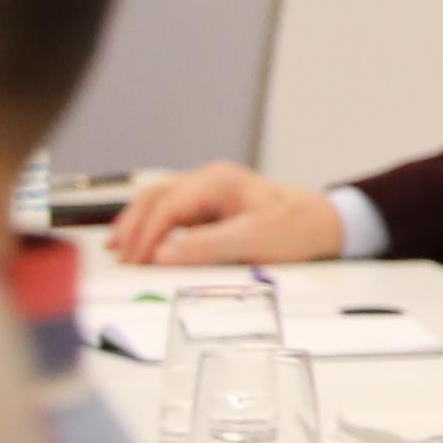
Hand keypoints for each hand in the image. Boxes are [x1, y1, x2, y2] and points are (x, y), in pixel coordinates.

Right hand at [105, 165, 334, 269]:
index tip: (136, 263)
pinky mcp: (211, 204)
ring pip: (159, 200)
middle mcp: (210, 179)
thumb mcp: (254, 240)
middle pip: (156, 198)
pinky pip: (171, 209)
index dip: (147, 235)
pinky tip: (137, 240)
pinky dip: (150, 224)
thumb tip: (162, 255)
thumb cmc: (296, 228)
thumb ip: (207, 246)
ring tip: (117, 249)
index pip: (168, 206)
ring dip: (136, 223)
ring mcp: (209, 189)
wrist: (326, 224)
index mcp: (219, 181)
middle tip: (120, 262)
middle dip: (134, 229)